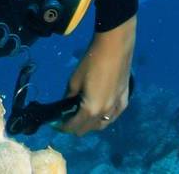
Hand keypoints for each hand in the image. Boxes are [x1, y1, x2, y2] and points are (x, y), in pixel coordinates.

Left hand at [60, 16, 135, 134]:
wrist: (115, 49)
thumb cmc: (91, 63)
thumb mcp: (74, 80)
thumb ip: (69, 96)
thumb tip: (64, 105)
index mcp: (91, 109)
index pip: (74, 126)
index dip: (62, 127)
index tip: (54, 123)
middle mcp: (106, 114)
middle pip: (88, 129)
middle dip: (75, 126)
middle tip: (65, 118)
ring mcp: (117, 108)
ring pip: (102, 125)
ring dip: (90, 124)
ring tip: (79, 115)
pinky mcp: (124, 101)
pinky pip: (113, 116)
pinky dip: (103, 118)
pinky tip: (97, 111)